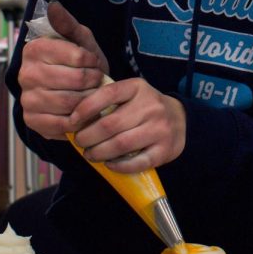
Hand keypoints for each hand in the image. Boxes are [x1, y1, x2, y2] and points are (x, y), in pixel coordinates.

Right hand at [18, 2, 109, 139]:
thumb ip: (68, 23)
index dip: (92, 62)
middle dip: (93, 82)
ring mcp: (27, 99)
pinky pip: (63, 125)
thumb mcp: (79, 39)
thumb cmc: (78, 62)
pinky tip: (81, 111)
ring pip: (71, 104)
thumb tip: (53, 4)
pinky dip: (78, 119)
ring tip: (90, 94)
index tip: (93, 62)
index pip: (77, 57)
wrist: (72, 90)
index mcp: (35, 49)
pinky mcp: (32, 120)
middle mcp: (26, 74)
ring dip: (89, 100)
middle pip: (75, 82)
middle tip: (95, 80)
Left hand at [70, 78, 186, 172]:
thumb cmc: (144, 108)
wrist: (180, 119)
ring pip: (121, 144)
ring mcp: (160, 129)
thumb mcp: (130, 95)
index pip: (107, 94)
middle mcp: (151, 106)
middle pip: (110, 124)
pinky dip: (118, 166)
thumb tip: (75, 121)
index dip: (85, 108)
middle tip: (80, 142)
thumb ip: (108, 102)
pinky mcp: (165, 150)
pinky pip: (137, 162)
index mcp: (137, 87)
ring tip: (90, 155)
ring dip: (99, 153)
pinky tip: (109, 164)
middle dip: (88, 136)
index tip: (72, 120)